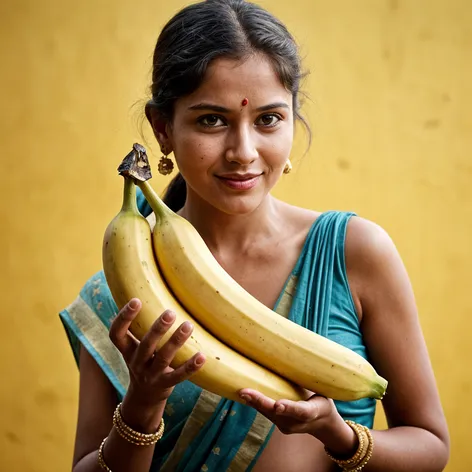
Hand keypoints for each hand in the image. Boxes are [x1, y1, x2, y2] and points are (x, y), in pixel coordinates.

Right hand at [109, 298, 205, 407]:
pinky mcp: (165, 385)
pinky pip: (178, 376)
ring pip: (163, 358)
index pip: (116, 334)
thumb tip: (152, 288)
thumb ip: (141, 326)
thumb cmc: (143, 360)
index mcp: (127, 350)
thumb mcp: (135, 346)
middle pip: (145, 345)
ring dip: (176, 341)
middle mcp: (136, 362)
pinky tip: (202, 356)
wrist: (143, 398)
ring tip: (188, 325)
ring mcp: (150, 376)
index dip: (124, 318)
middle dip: (157, 329)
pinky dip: (191, 366)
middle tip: (170, 312)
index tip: (136, 300)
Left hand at [238, 388, 357, 455]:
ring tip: (241, 391)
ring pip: (268, 414)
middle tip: (245, 392)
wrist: (323, 423)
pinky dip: (255, 403)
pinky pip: (266, 413)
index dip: (289, 407)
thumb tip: (297, 353)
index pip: (301, 411)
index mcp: (313, 412)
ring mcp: (287, 426)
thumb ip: (310, 378)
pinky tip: (244, 394)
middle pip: (277, 413)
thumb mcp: (322, 389)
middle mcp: (298, 422)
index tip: (277, 405)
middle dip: (260, 402)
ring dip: (254, 402)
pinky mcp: (279, 425)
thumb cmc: (321, 397)